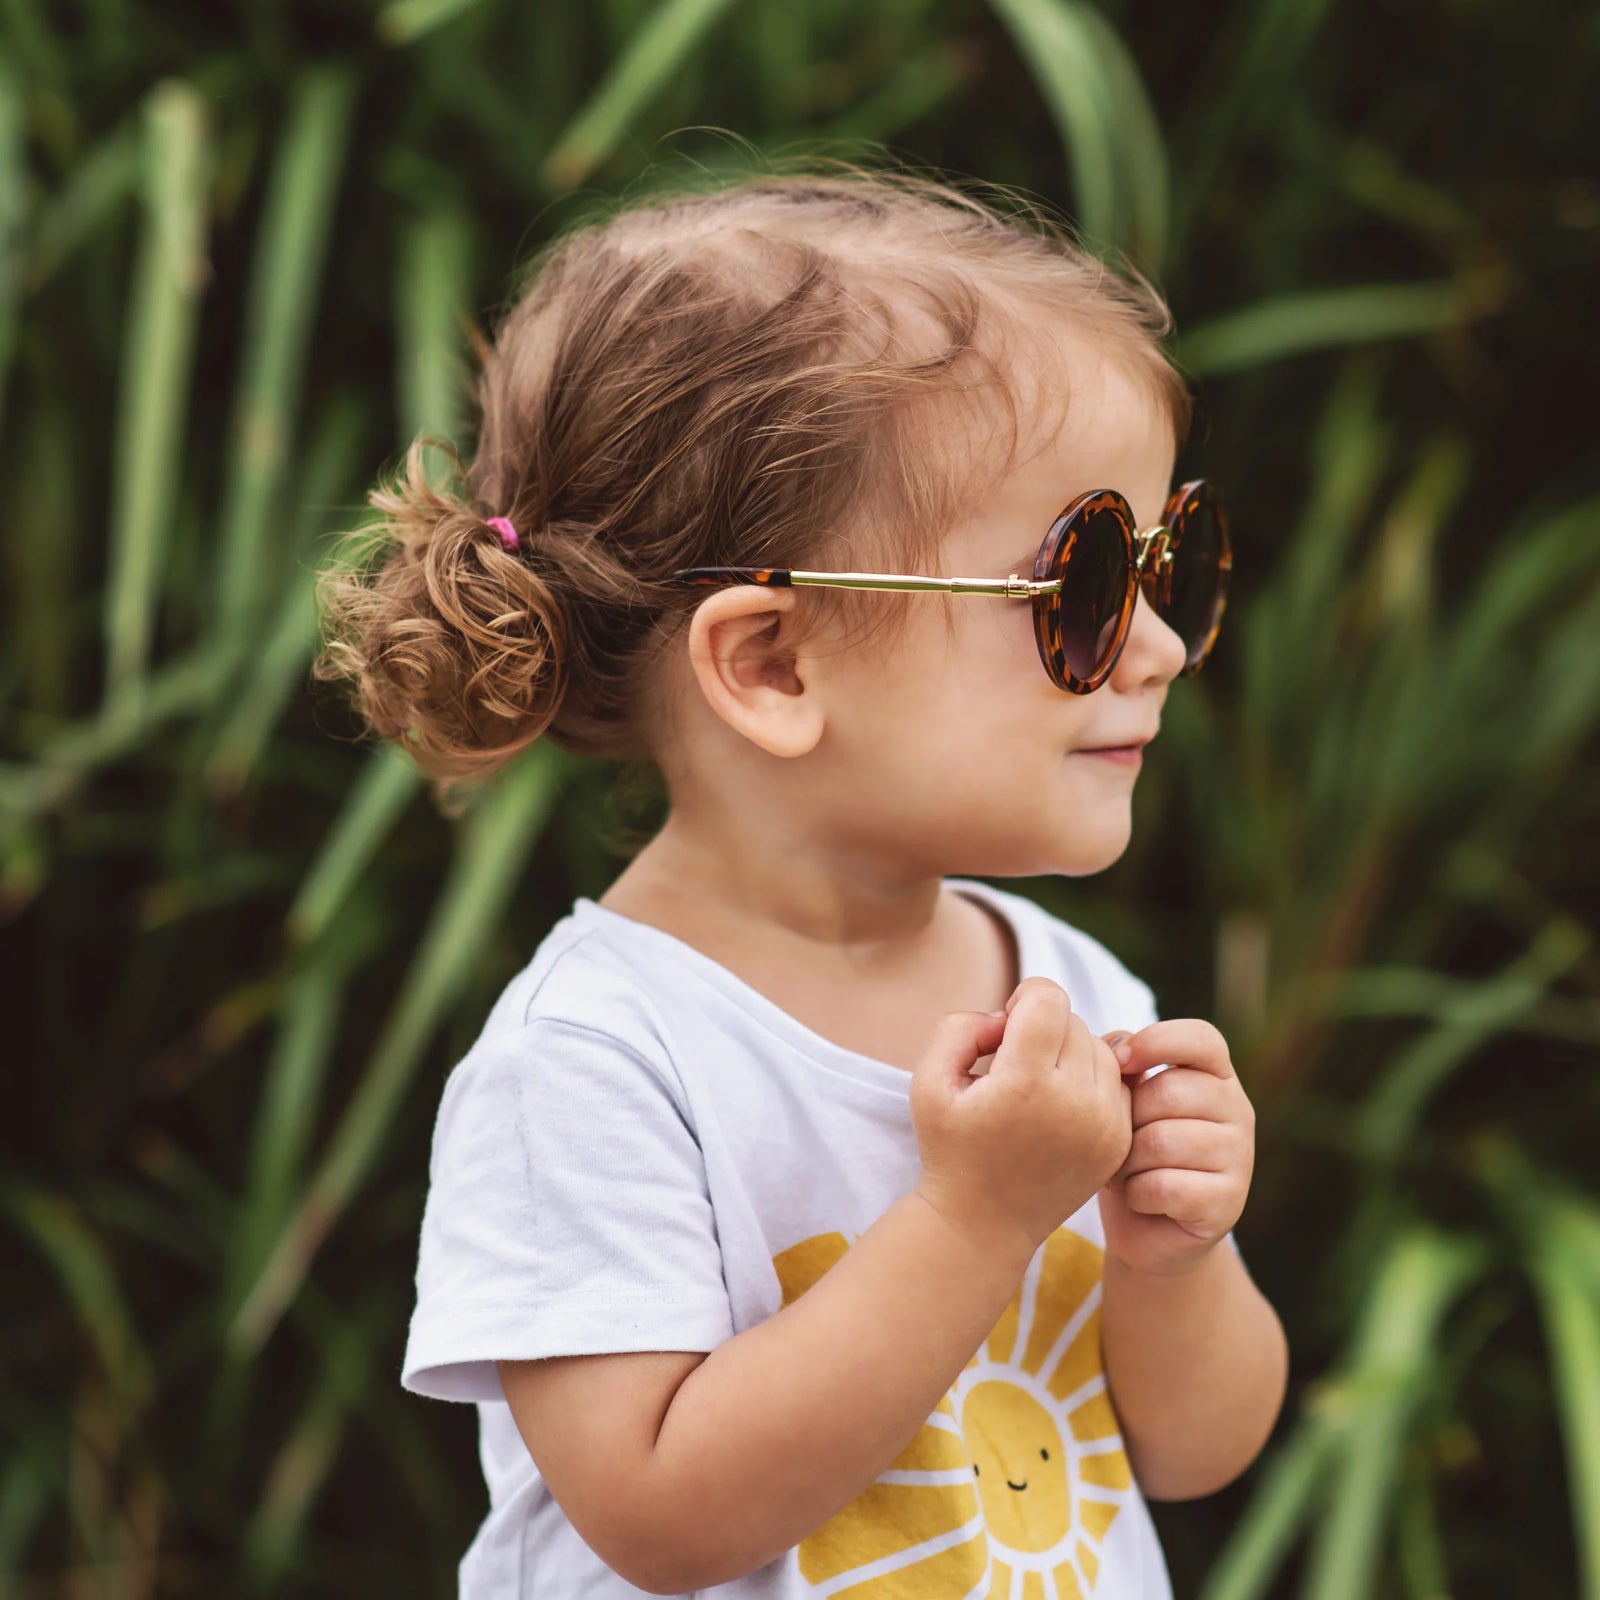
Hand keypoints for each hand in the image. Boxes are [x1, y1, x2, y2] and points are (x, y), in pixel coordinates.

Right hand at [910, 979, 1131, 1265]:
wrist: (982, 1224)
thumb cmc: (950, 1147)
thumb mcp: (928, 1081)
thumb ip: (961, 1027)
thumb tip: (1008, 1016)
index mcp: (1026, 1084)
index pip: (1049, 998)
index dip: (1023, 998)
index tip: (1004, 1027)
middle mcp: (1075, 1103)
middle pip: (1073, 1020)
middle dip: (1042, 1028)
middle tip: (1011, 1064)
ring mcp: (1104, 1125)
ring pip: (1099, 1046)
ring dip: (1069, 1052)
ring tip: (1035, 1085)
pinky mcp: (1118, 1141)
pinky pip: (1116, 1081)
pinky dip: (1090, 1081)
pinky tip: (1058, 1104)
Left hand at [1095, 1020, 1254, 1277]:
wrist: (1147, 1228)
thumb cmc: (1131, 1151)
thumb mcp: (1125, 1100)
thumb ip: (1125, 1065)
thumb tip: (1115, 1044)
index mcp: (1216, 1076)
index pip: (1201, 1038)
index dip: (1157, 1041)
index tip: (1120, 1060)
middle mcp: (1238, 1111)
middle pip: (1168, 1091)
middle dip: (1126, 1118)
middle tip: (1118, 1142)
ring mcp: (1240, 1158)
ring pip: (1161, 1141)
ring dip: (1127, 1161)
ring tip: (1126, 1172)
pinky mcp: (1229, 1203)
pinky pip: (1164, 1186)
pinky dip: (1137, 1194)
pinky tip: (1141, 1199)